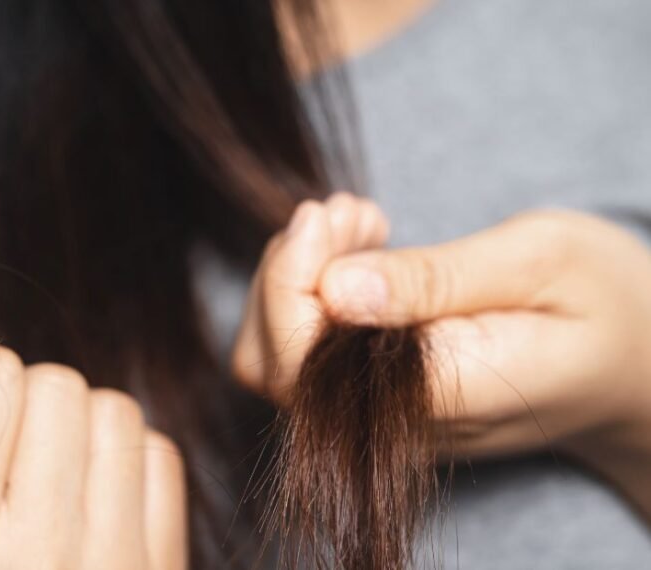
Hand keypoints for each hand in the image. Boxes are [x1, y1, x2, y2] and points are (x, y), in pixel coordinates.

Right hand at [0, 344, 186, 569]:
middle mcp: (40, 558)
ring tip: (25, 475)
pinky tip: (72, 500)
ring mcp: (114, 566)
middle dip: (11, 400)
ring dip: (66, 427)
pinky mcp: (159, 568)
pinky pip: (157, 455)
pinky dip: (115, 462)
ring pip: (112, 409)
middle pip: (54, 385)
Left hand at [232, 197, 650, 511]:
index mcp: (441, 396)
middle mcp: (397, 424)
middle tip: (349, 211)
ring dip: (294, 276)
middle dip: (286, 270)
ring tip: (358, 222)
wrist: (639, 367)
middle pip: (268, 363)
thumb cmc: (605, 303)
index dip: (289, 279)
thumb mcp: (540, 264)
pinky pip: (306, 353)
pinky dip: (310, 290)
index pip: (303, 361)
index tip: (325, 213)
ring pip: (274, 358)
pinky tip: (361, 250)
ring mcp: (382, 418)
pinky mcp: (376, 398)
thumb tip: (336, 290)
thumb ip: (437, 280)